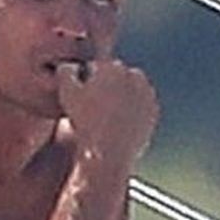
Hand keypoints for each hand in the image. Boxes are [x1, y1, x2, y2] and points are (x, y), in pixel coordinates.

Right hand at [57, 59, 158, 174]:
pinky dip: (133, 108)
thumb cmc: (86, 123)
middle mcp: (134, 77)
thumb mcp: (67, 94)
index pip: (99, 66)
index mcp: (113, 68)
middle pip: (117, 75)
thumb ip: (66, 72)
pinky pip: (140, 104)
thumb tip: (69, 65)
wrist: (109, 153)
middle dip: (108, 84)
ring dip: (122, 94)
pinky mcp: (153, 111)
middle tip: (96, 103)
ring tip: (108, 112)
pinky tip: (119, 120)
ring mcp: (147, 94)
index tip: (84, 92)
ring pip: (131, 88)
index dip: (89, 78)